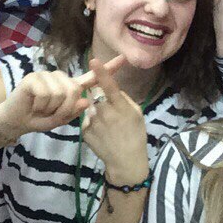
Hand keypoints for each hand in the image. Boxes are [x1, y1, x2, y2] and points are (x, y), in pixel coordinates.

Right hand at [0, 55, 125, 137]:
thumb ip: (75, 112)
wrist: (16, 121)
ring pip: (61, 94)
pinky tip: (33, 104)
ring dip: (51, 109)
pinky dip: (41, 106)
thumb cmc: (39, 119)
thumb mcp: (60, 119)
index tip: (124, 59)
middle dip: (64, 110)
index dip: (109, 69)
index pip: (93, 78)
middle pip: (75, 91)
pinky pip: (46, 95)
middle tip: (50, 114)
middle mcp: (61, 78)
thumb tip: (87, 101)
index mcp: (71, 87)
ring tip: (41, 109)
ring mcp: (47, 75)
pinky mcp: (34, 77)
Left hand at [80, 58, 148, 183]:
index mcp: (121, 108)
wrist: (125, 162)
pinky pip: (86, 120)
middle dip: (98, 96)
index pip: (109, 86)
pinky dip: (92, 123)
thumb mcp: (137, 114)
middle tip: (108, 110)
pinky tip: (101, 133)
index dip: (102, 73)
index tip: (94, 61)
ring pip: (90, 107)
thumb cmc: (136, 136)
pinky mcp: (84, 132)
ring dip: (95, 111)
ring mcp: (93, 123)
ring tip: (106, 126)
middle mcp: (105, 113)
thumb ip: (124, 99)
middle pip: (95, 94)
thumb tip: (113, 89)